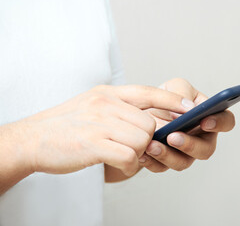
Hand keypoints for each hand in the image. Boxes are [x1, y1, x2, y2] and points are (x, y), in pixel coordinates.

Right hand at [13, 85, 190, 176]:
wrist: (31, 140)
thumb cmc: (67, 127)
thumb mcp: (93, 106)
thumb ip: (120, 109)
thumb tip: (152, 122)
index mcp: (108, 94)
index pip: (148, 92)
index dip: (172, 99)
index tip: (190, 108)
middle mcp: (106, 104)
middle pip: (150, 123)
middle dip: (149, 140)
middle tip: (137, 149)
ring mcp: (99, 123)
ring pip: (142, 139)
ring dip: (138, 154)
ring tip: (124, 157)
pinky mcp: (94, 144)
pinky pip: (129, 155)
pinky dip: (129, 165)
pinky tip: (118, 165)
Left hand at [139, 78, 235, 171]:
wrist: (140, 111)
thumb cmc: (166, 98)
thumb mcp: (174, 86)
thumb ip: (183, 92)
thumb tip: (189, 108)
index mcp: (210, 117)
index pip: (226, 122)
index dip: (219, 123)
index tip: (205, 121)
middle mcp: (201, 139)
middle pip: (206, 149)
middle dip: (190, 145)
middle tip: (173, 137)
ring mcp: (185, 153)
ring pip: (183, 162)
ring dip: (168, 155)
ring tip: (152, 145)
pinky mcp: (166, 162)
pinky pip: (161, 167)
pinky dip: (151, 161)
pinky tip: (142, 153)